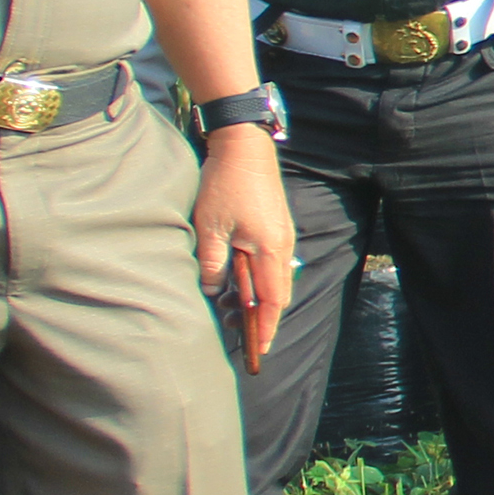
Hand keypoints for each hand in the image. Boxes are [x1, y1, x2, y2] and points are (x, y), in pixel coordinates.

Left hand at [191, 127, 295, 374]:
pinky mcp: (275, 226)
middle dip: (261, 315)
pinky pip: (272, 262)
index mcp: (270, 249)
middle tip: (237, 329)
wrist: (244, 146)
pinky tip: (240, 278)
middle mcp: (282, 245)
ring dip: (258, 295)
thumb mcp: (210, 228)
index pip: (273, 299)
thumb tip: (215, 291)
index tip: (261, 348)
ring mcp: (282, 234)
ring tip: (232, 305)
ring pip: (275, 277)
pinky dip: (259, 278)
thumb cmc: (226, 185)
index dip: (267, 326)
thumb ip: (213, 264)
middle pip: (278, 291)